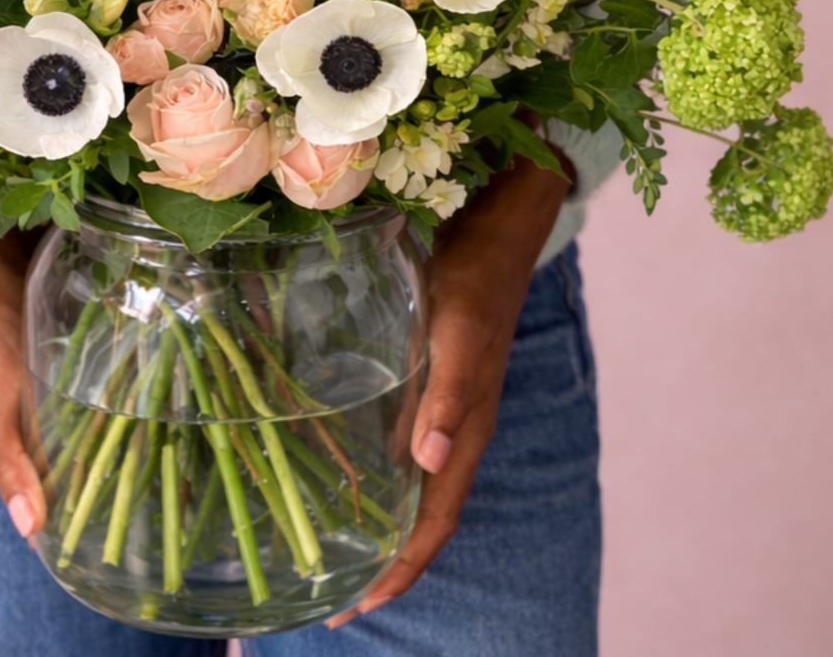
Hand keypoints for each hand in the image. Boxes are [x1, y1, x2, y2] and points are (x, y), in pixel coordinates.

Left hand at [325, 152, 570, 627]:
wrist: (501, 226)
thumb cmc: (478, 274)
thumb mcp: (458, 328)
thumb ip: (447, 393)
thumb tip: (426, 467)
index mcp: (466, 426)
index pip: (435, 519)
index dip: (401, 567)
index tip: (357, 606)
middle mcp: (455, 426)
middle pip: (424, 515)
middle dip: (386, 562)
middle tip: (332, 598)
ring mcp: (445, 403)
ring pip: (415, 484)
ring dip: (383, 524)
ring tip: (335, 550)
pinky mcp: (432, 377)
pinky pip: (407, 443)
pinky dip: (382, 473)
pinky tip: (351, 470)